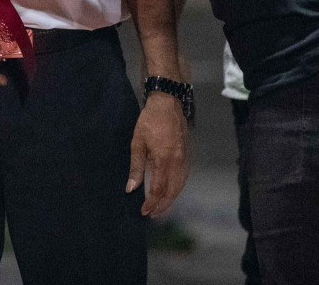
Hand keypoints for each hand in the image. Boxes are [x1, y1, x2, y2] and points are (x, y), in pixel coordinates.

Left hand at [127, 92, 189, 216]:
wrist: (168, 104)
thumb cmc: (149, 122)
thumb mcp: (137, 143)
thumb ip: (136, 167)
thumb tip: (131, 188)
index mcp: (163, 159)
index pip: (158, 188)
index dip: (151, 202)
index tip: (144, 211)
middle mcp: (177, 162)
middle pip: (172, 191)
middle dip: (162, 205)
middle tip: (152, 215)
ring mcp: (185, 159)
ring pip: (180, 186)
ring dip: (170, 199)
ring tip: (160, 208)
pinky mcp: (187, 156)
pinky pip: (183, 178)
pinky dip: (177, 189)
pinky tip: (170, 193)